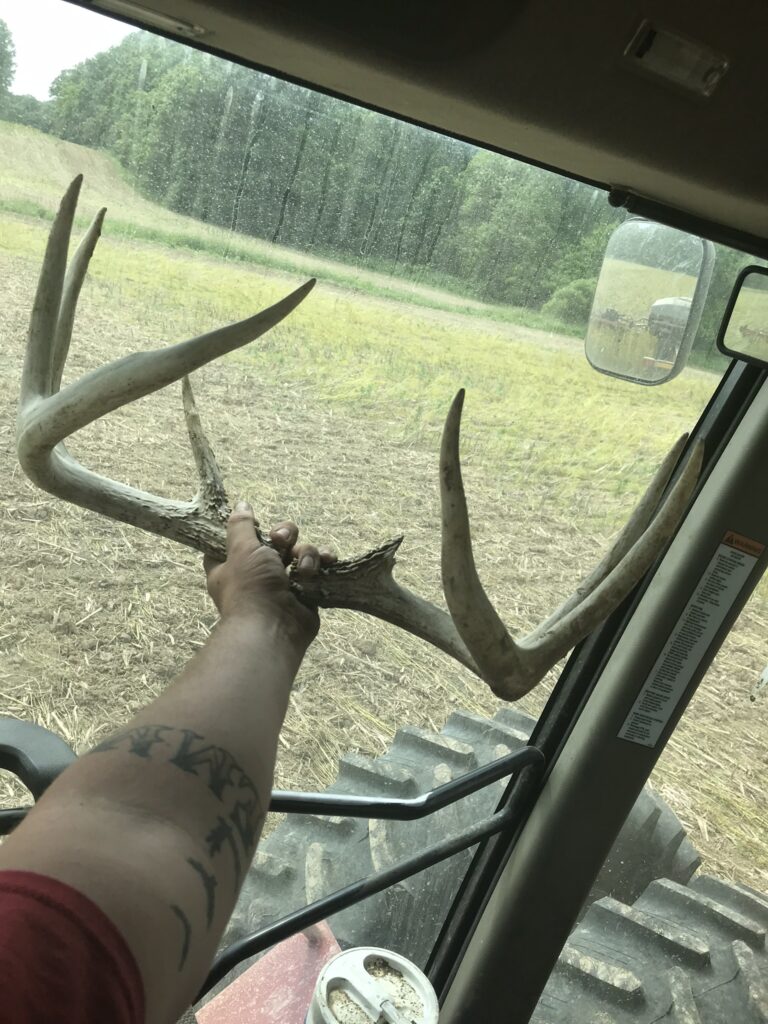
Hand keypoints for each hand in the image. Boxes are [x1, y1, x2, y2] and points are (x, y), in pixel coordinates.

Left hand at [204, 502, 335, 647]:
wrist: (274, 628)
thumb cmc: (251, 589)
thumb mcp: (242, 550)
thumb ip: (242, 526)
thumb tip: (241, 505)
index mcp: (231, 564)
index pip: (237, 540)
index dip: (248, 529)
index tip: (257, 525)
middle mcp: (256, 572)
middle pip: (276, 540)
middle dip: (285, 536)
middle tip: (283, 542)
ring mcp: (282, 582)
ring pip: (299, 551)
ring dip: (306, 553)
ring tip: (305, 569)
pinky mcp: (305, 591)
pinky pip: (317, 567)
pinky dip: (322, 563)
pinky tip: (327, 562)